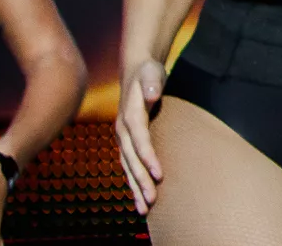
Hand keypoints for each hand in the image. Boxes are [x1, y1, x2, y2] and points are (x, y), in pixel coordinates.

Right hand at [114, 58, 165, 214]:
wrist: (135, 71)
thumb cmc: (147, 72)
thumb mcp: (151, 72)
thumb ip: (152, 83)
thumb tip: (152, 94)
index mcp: (130, 115)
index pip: (139, 139)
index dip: (148, 156)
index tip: (159, 173)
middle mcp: (122, 130)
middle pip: (132, 159)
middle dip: (141, 180)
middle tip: (152, 201)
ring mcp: (122, 138)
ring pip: (128, 167)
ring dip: (135, 187)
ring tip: (145, 208)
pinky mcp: (126, 142)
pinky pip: (129, 165)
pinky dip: (133, 182)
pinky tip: (140, 198)